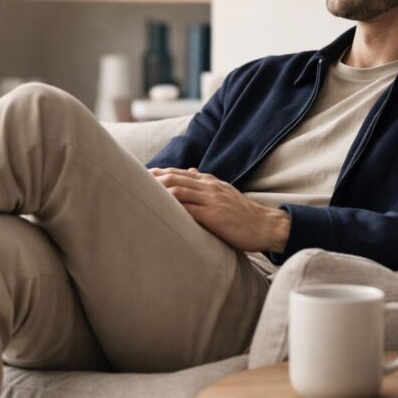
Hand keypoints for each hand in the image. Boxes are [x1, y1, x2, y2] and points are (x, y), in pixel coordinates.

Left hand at [149, 167, 289, 252]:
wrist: (267, 226)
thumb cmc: (244, 215)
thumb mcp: (224, 193)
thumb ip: (206, 184)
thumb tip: (190, 171)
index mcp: (209, 181)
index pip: (177, 173)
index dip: (157, 174)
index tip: (139, 178)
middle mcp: (208, 186)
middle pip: (173, 177)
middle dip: (151, 180)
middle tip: (131, 183)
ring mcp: (211, 199)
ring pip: (178, 189)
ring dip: (157, 191)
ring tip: (139, 195)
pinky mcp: (214, 215)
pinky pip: (188, 208)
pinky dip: (171, 207)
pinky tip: (158, 211)